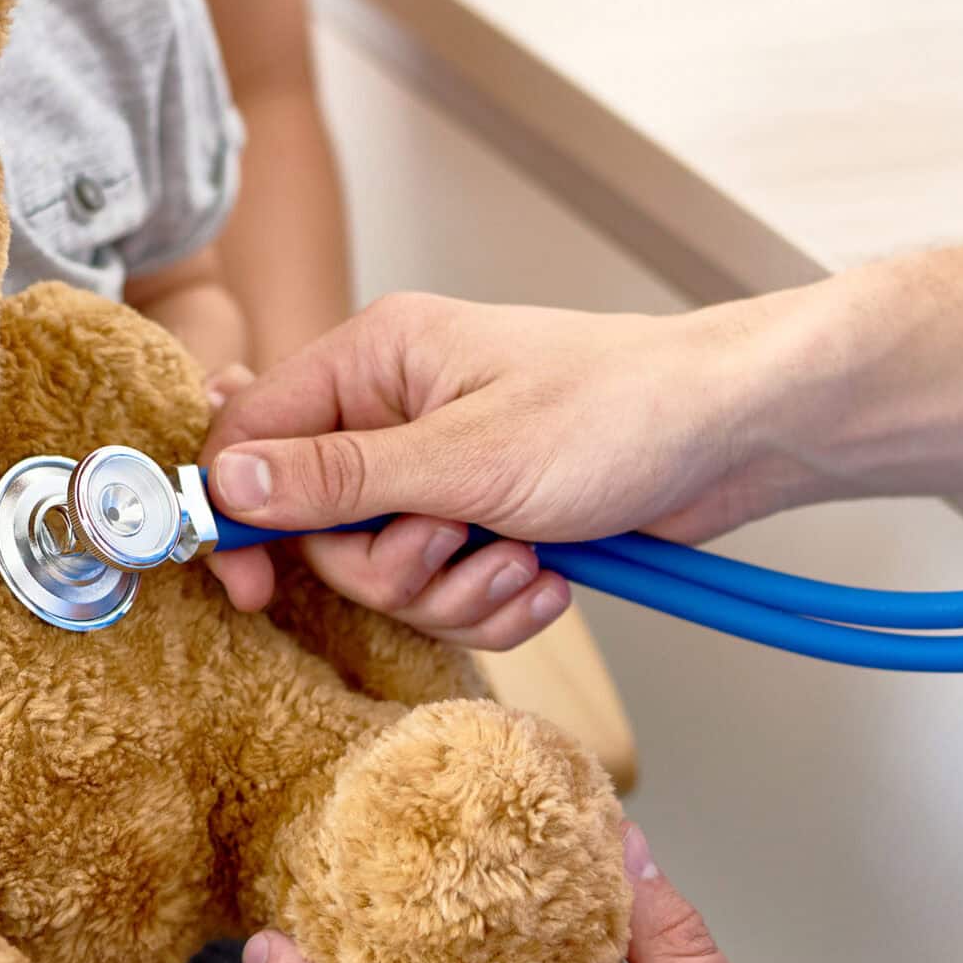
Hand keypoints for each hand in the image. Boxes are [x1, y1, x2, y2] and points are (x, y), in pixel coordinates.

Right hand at [199, 292, 821, 646]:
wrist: (734, 438)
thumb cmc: (618, 414)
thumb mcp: (468, 456)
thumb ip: (342, 476)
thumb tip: (228, 485)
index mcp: (377, 360)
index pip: (252, 436)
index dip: (239, 518)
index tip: (251, 590)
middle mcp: (399, 411)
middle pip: (323, 530)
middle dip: (391, 566)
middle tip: (454, 547)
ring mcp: (446, 471)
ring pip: (390, 573)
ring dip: (456, 592)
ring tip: (524, 561)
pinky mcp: (489, 521)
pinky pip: (450, 592)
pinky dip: (496, 601)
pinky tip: (549, 579)